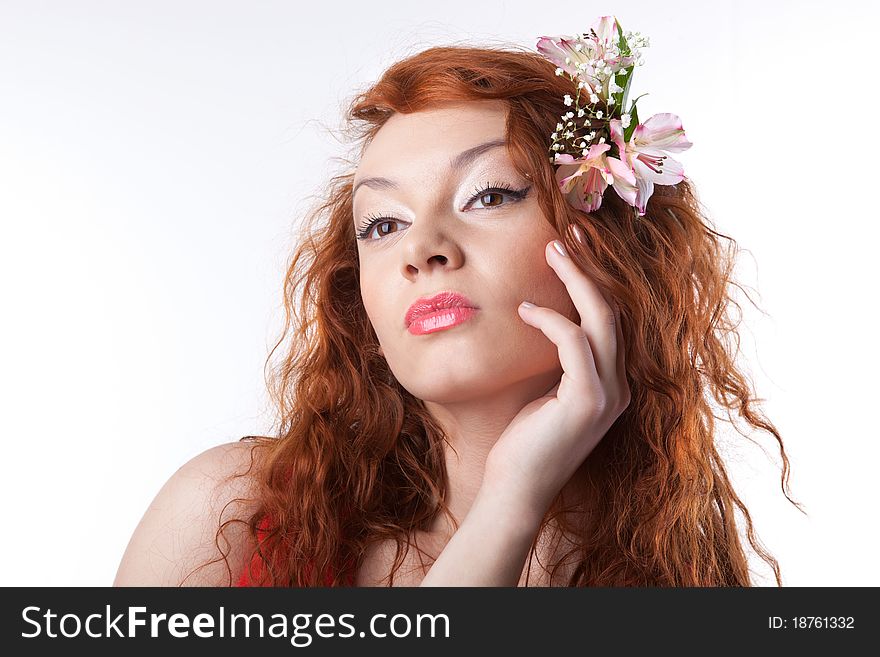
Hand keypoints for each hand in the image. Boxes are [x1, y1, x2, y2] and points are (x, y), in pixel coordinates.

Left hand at [484, 231, 630, 519]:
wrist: (517, 487)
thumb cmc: (525, 440)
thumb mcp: (547, 390)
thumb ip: (560, 360)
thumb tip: (545, 314)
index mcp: (613, 382)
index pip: (614, 318)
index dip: (597, 279)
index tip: (574, 247)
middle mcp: (620, 386)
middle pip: (614, 310)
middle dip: (591, 267)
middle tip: (566, 232)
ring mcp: (608, 394)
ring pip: (601, 319)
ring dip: (575, 280)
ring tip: (551, 252)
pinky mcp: (587, 401)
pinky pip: (574, 343)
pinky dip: (550, 320)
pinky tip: (525, 310)